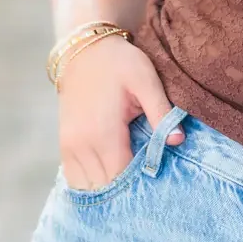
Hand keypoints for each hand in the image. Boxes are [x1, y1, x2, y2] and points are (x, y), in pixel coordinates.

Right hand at [56, 35, 181, 190]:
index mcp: (104, 132)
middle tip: (149, 192)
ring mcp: (70, 146)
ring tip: (131, 188)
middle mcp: (82, 144)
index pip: (121, 178)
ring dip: (108, 190)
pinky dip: (91, 183)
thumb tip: (177, 141)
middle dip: (126, 192)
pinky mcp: (65, 143)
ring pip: (88, 187)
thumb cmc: (119, 62)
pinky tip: (111, 181)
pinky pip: (75, 178)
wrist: (84, 48)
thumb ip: (161, 112)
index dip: (139, 187)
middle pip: (105, 187)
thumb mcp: (146, 80)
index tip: (157, 187)